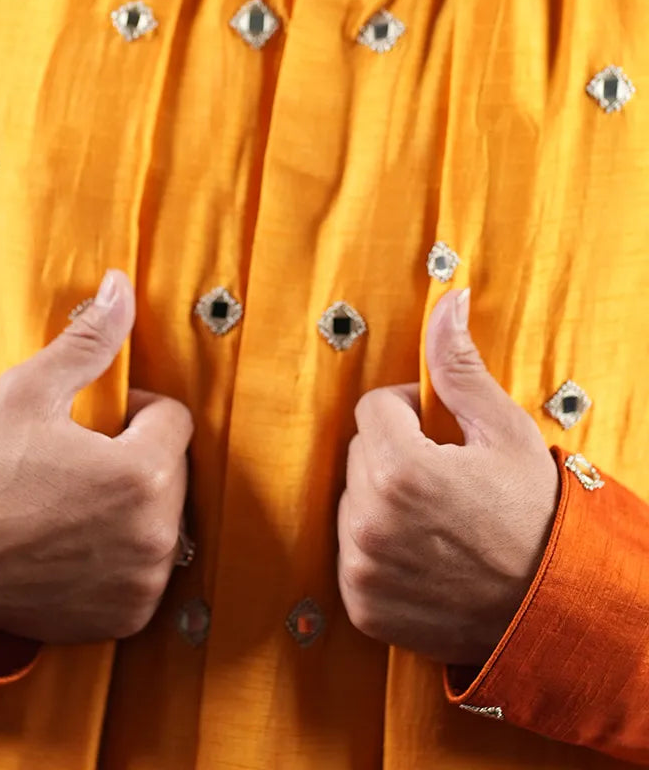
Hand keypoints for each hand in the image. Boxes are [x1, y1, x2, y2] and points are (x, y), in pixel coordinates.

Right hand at [0, 269, 193, 644]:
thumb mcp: (28, 391)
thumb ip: (88, 340)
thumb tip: (120, 286)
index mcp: (141, 474)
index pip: (176, 419)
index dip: (136, 412)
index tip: (94, 425)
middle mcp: (155, 533)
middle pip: (175, 468)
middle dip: (138, 456)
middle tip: (81, 462)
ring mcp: (144, 580)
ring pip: (164, 514)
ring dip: (134, 503)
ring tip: (77, 501)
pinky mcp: (131, 614)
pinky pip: (149, 563)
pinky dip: (125, 550)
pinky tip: (79, 541)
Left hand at [337, 288, 559, 666]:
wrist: (556, 607)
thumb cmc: (536, 513)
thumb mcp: (505, 430)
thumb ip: (459, 366)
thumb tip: (446, 300)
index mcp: (399, 469)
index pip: (374, 407)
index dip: (411, 412)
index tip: (445, 435)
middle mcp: (369, 520)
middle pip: (360, 454)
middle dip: (396, 454)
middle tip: (447, 478)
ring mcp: (362, 568)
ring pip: (354, 502)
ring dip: (384, 501)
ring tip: (438, 518)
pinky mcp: (363, 605)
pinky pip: (353, 553)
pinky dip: (380, 550)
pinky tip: (424, 553)